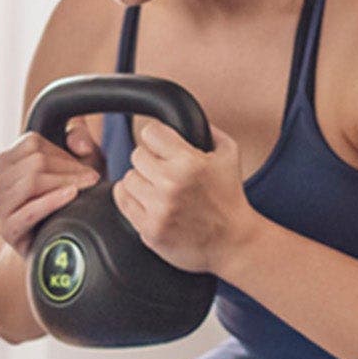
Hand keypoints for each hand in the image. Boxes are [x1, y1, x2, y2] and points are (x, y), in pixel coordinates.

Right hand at [0, 117, 104, 259]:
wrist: (62, 245)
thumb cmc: (72, 200)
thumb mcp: (82, 164)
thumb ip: (80, 141)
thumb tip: (79, 143)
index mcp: (10, 162)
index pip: (31, 143)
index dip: (62, 151)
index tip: (85, 165)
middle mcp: (1, 181)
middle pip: (32, 162)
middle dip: (68, 168)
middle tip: (93, 178)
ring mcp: (2, 205)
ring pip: (29, 183)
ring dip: (62, 183)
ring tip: (85, 188)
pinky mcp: (8, 229)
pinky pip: (27, 211)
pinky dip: (51, 201)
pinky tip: (71, 196)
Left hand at [113, 116, 253, 274]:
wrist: (234, 242)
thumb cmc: (231, 197)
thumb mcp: (230, 154)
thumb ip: (208, 129)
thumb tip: (185, 116)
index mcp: (189, 162)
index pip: (150, 133)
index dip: (158, 139)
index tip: (163, 148)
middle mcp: (171, 184)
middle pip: (137, 155)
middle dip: (150, 162)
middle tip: (164, 172)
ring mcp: (159, 209)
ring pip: (128, 179)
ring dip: (141, 182)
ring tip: (159, 190)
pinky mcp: (150, 229)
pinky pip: (123, 202)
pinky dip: (132, 199)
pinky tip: (148, 202)